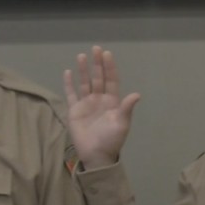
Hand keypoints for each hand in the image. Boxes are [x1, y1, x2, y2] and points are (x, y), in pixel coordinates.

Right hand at [62, 45, 141, 169]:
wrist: (96, 155)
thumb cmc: (111, 140)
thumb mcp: (121, 124)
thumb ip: (126, 108)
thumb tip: (137, 94)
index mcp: (113, 102)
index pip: (111, 80)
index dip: (110, 68)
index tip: (107, 54)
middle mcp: (100, 99)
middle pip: (98, 78)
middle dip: (97, 64)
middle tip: (96, 49)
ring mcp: (87, 104)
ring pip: (85, 83)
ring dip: (83, 70)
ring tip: (81, 56)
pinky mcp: (75, 110)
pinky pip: (71, 94)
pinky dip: (69, 84)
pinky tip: (67, 73)